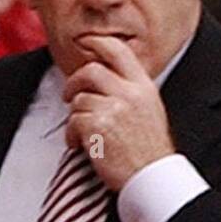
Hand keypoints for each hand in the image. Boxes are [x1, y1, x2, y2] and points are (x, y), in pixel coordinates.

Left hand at [63, 35, 174, 191]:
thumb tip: (105, 80)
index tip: (85, 43)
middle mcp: (129, 93)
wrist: (151, 178)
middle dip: (74, 82)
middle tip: (68, 94)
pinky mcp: (98, 127)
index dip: (98, 43)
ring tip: (81, 134)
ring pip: (79, 100)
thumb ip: (131, 91)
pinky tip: (79, 145)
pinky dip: (71, 135)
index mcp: (143, 87)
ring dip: (75, 117)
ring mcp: (113, 109)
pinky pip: (73, 121)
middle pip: (90, 71)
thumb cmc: (149, 152)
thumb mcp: (150, 112)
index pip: (118, 51)